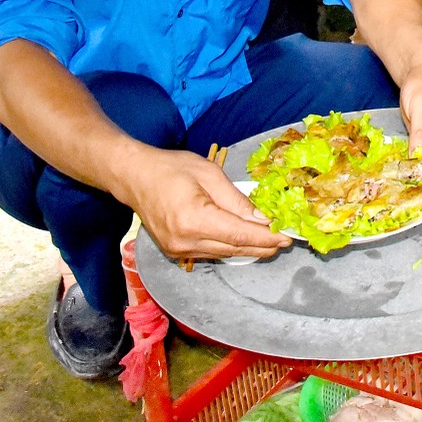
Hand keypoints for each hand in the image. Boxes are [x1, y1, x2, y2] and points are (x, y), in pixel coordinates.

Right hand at [123, 149, 289, 260]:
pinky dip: (230, 247)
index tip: (288, 238)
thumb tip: (263, 219)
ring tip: (272, 242)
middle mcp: (185, 242)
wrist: (133, 177)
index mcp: (193, 220)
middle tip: (286, 241)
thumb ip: (236, 200)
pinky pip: (210, 252)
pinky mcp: (175, 251)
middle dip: (262, 246)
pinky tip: (245, 241)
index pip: (238, 235)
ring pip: (223, 254)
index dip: (265, 238)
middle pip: (233, 249)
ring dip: (248, 248)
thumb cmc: (171, 168)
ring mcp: (178, 250)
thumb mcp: (209, 174)